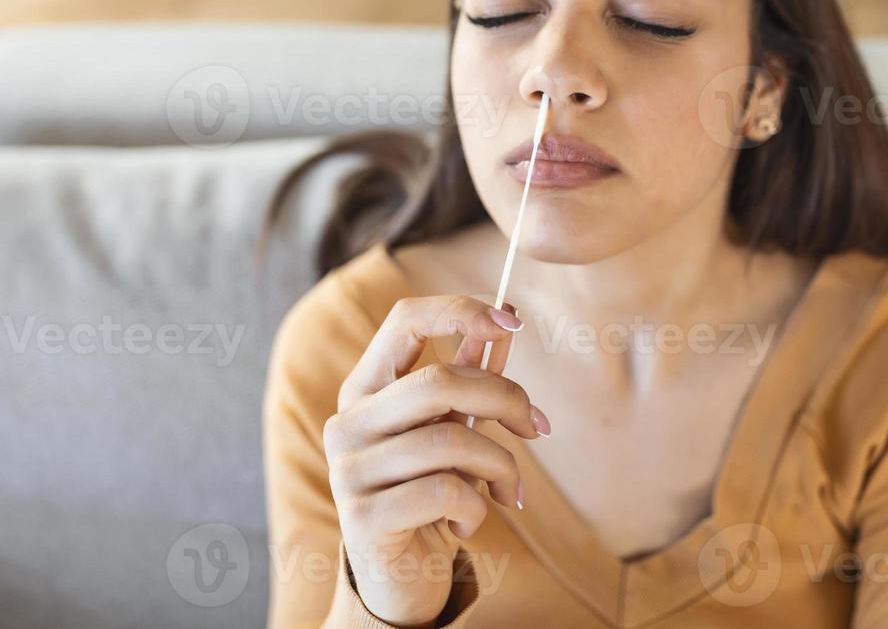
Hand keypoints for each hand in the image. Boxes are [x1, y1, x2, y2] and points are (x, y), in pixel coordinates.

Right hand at [323, 295, 549, 625]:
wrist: (400, 576)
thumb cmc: (430, 491)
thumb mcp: (454, 428)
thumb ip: (472, 377)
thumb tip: (506, 317)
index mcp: (366, 387)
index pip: (405, 320)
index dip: (461, 310)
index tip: (514, 321)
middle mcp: (349, 421)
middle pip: (440, 382)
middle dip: (506, 398)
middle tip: (539, 426)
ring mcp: (348, 469)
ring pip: (450, 441)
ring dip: (501, 465)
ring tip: (509, 489)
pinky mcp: (362, 518)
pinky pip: (444, 492)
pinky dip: (476, 507)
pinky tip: (467, 523)